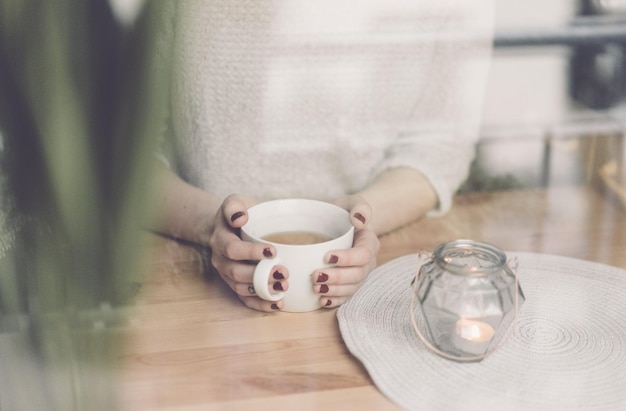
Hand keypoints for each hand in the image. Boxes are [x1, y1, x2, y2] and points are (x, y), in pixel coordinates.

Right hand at [208, 194, 288, 311]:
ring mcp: (227, 275)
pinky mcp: (235, 285)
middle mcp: (220, 260)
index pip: (232, 249)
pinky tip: (278, 303)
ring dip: (262, 291)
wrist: (229, 226)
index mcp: (220, 240)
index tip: (273, 251)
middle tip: (283, 273)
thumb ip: (234, 206)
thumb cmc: (238, 213)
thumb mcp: (234, 201)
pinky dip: (261, 304)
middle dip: (260, 275)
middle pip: (236, 273)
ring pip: (240, 289)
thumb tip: (240, 218)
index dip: (251, 252)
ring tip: (284, 287)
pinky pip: (245, 299)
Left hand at [313, 195, 379, 307]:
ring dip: (334, 291)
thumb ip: (359, 207)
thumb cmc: (347, 211)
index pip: (363, 255)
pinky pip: (345, 296)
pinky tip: (321, 301)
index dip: (347, 259)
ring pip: (351, 288)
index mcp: (370, 243)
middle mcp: (367, 262)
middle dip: (337, 278)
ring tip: (316, 288)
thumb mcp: (353, 202)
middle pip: (357, 275)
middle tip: (315, 276)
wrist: (345, 222)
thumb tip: (359, 220)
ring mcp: (359, 274)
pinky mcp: (349, 283)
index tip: (327, 256)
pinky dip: (335, 301)